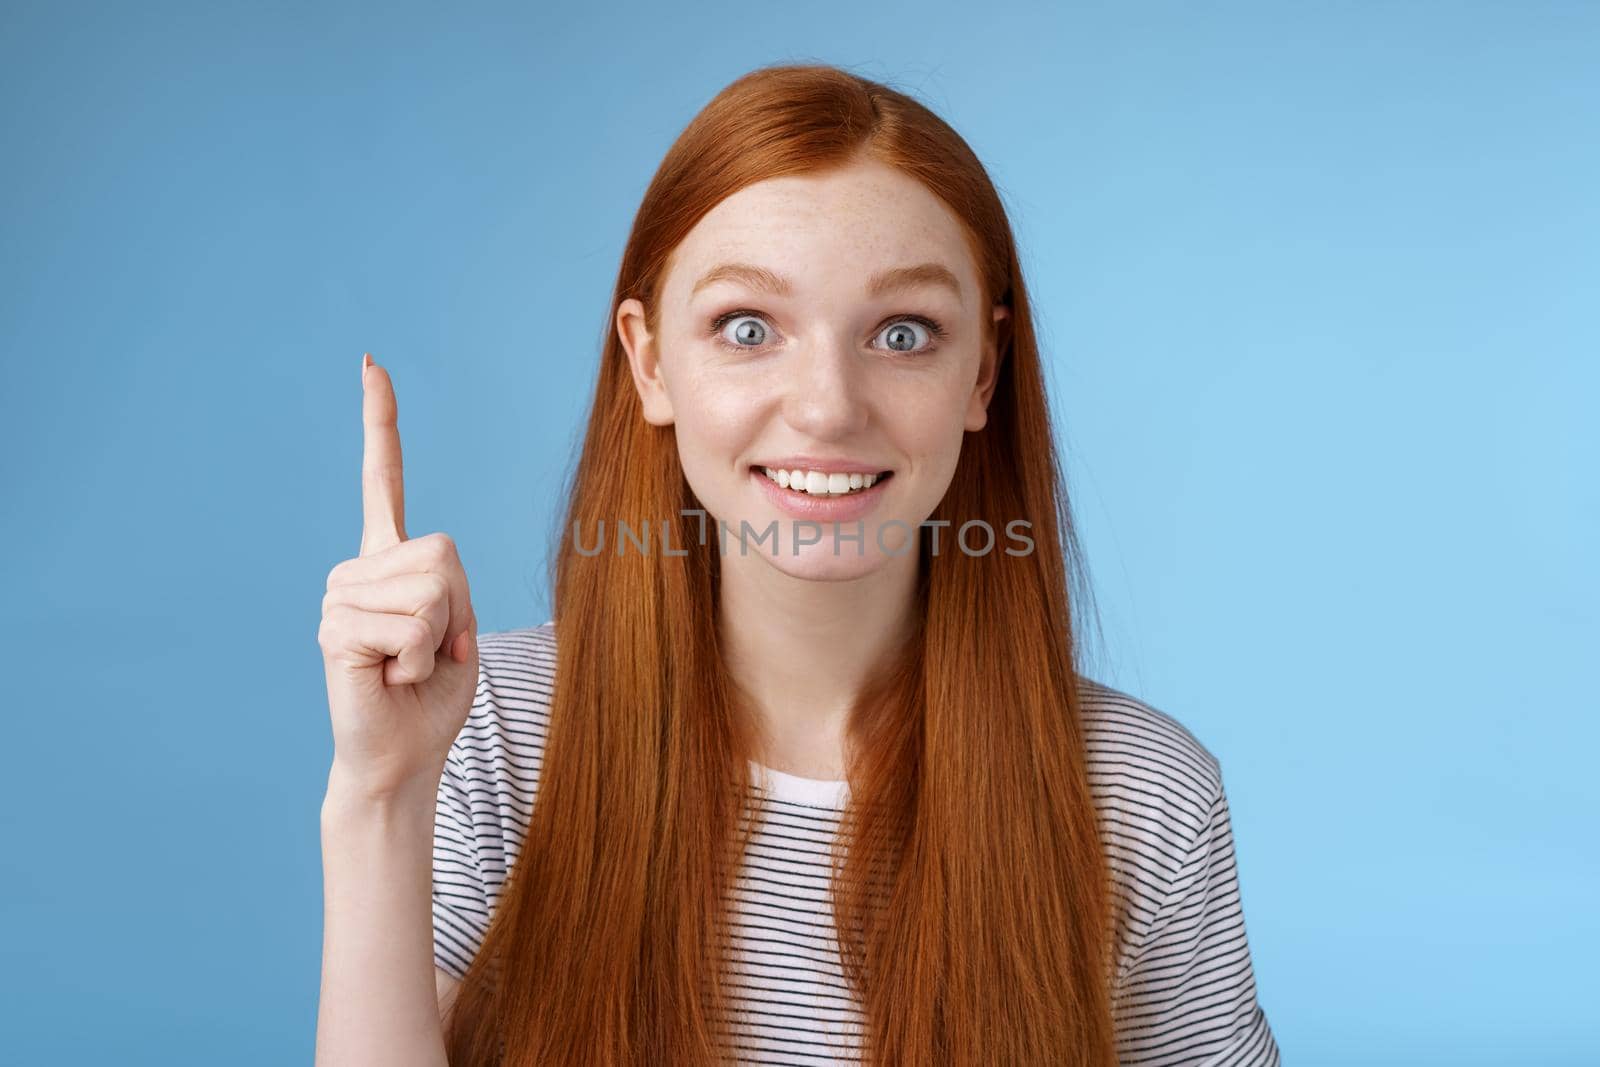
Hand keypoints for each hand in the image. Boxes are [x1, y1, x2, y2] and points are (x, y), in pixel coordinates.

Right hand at [317, 353, 478, 799]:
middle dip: (459, 609)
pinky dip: (423, 658)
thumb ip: (450, 584)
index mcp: (390, 560)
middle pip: (444, 552)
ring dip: (441, 639)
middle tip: (434, 650)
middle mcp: (358, 568)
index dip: (380, 422)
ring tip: (410, 665)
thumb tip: (430, 564)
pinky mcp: (336, 628)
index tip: (370, 363)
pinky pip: (414, 625)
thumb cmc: (435, 694)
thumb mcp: (462, 628)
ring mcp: (340, 595)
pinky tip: (393, 675)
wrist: (403, 757)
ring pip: (432, 590)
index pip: (384, 478)